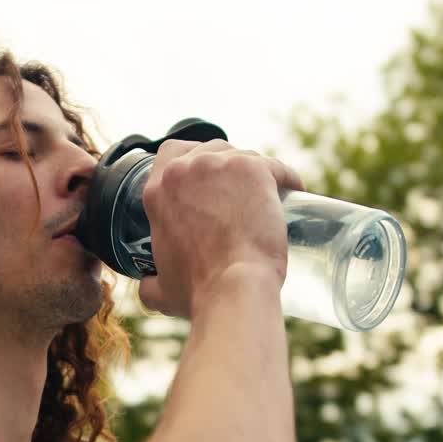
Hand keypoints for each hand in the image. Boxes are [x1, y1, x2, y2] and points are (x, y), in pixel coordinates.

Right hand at [136, 139, 303, 317]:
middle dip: (226, 166)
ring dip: (255, 171)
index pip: (171, 153)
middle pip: (210, 149)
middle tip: (240, 193)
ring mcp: (220, 164)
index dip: (191, 161)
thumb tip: (147, 283)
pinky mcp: (254, 168)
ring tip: (269, 196)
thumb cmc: (199, 292)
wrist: (233, 288)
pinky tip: (295, 192)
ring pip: (243, 155)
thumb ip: (148, 283)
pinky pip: (277, 166)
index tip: (208, 180)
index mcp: (158, 191)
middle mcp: (185, 170)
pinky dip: (287, 178)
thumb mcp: (159, 290)